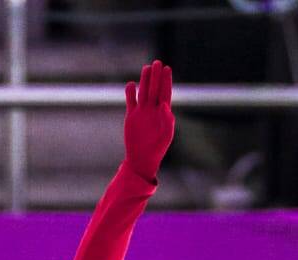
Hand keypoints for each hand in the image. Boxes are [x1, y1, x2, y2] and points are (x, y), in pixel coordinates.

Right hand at [123, 59, 173, 181]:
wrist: (141, 159)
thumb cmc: (157, 149)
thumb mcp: (166, 136)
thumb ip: (167, 120)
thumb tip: (164, 104)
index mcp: (163, 113)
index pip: (165, 92)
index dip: (166, 81)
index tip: (167, 68)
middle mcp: (152, 109)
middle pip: (154, 88)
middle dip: (156, 76)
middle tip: (157, 62)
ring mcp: (142, 112)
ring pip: (143, 92)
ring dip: (144, 80)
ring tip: (146, 68)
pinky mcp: (131, 116)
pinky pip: (131, 101)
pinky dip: (130, 93)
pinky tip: (131, 85)